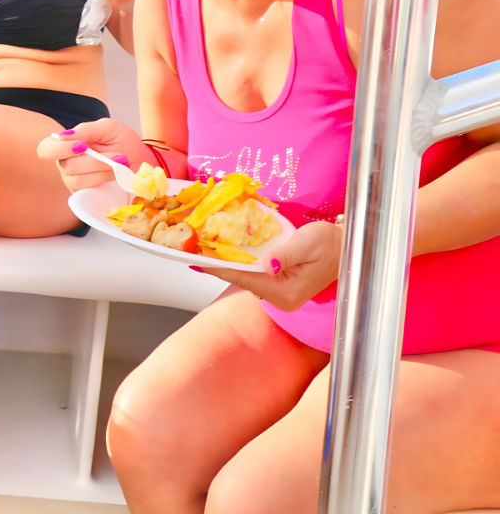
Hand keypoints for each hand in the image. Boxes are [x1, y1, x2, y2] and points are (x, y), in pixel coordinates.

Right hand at [35, 118, 151, 193]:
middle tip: (116, 155)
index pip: (46, 150)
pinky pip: (89, 191)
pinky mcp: (85, 195)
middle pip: (67, 166)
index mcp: (65, 145)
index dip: (59, 149)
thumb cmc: (121, 141)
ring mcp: (74, 181)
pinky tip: (116, 174)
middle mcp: (65, 164)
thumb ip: (86, 130)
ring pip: (79, 180)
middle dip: (95, 161)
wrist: (140, 159)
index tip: (82, 146)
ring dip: (103, 171)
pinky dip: (106, 180)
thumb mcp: (107, 128)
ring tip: (120, 163)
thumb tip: (64, 136)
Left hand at [205, 219, 343, 309]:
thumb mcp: (308, 243)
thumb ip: (285, 254)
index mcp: (286, 292)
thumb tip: (266, 264)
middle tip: (193, 250)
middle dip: (219, 265)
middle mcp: (282, 299)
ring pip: (247, 279)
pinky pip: (255, 276)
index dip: (219, 267)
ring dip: (228, 265)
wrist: (350, 248)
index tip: (196, 260)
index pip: (244, 278)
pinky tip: (227, 255)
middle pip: (242, 280)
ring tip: (203, 251)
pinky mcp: (282, 287)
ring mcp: (281, 295)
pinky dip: (241, 266)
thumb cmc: (331, 243)